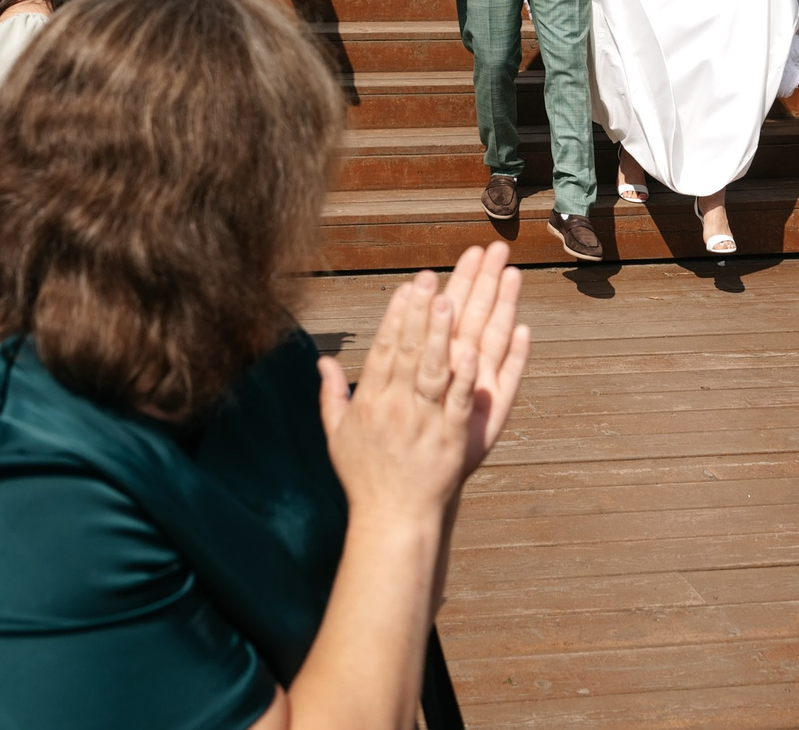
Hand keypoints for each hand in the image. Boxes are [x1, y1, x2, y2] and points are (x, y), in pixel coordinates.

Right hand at [318, 245, 528, 520]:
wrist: (393, 519)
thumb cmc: (365, 477)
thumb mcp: (338, 435)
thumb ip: (332, 395)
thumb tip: (323, 361)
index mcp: (370, 402)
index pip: (384, 350)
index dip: (396, 316)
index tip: (408, 287)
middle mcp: (396, 408)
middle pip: (409, 352)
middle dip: (420, 313)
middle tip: (430, 278)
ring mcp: (424, 423)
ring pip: (433, 372)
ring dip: (441, 335)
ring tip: (451, 301)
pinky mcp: (449, 440)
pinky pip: (458, 404)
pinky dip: (465, 378)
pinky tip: (475, 352)